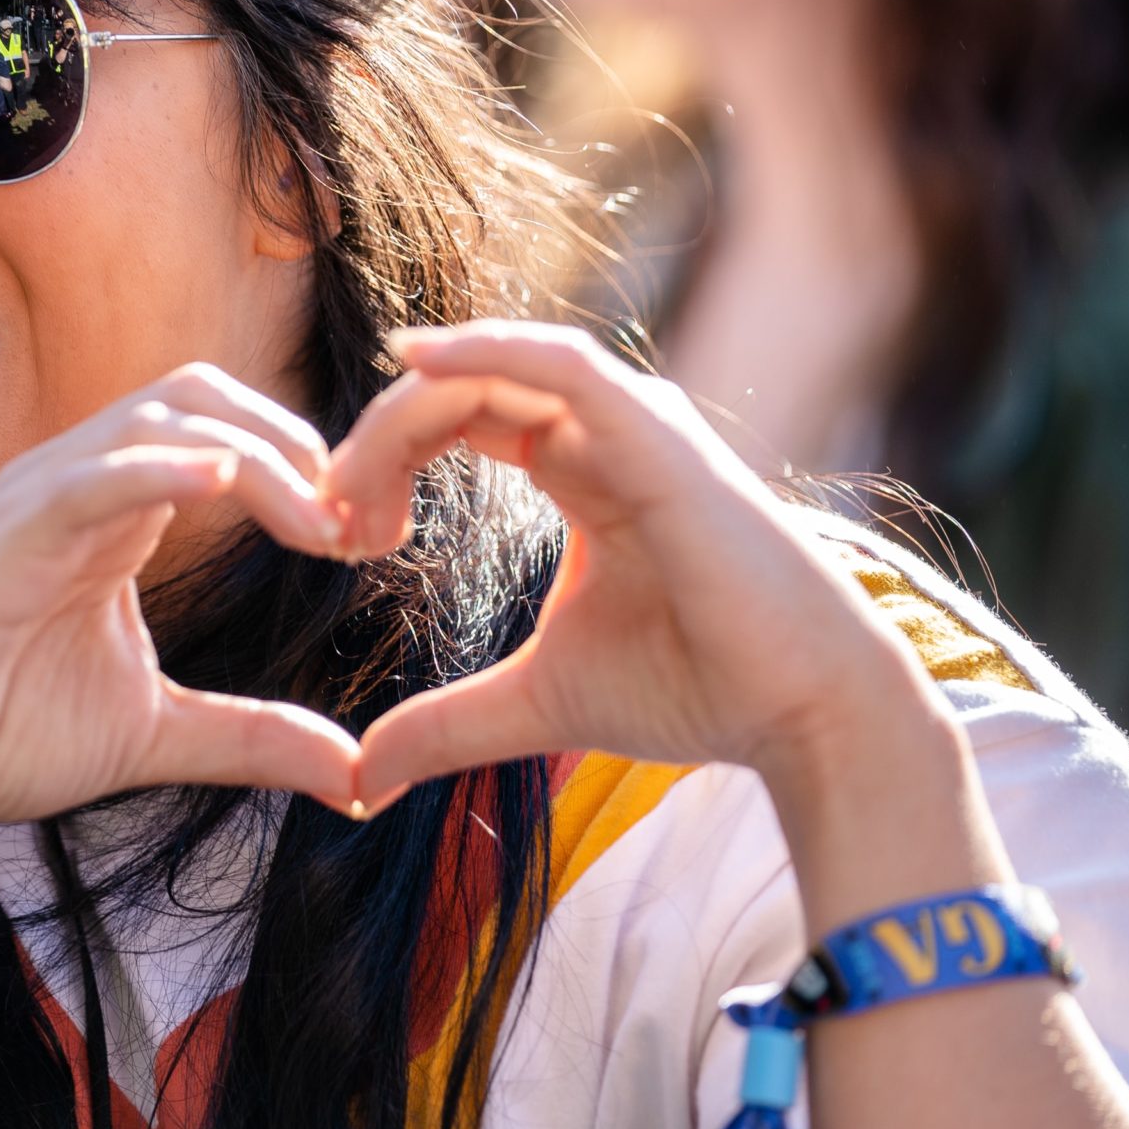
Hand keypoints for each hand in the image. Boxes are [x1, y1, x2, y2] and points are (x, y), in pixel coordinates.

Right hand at [0, 365, 361, 848]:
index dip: (311, 468)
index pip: (227, 433)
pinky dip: (160, 467)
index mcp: (114, 511)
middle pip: (204, 394)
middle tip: (362, 530)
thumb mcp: (153, 736)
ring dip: (258, 455)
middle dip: (299, 444)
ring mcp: (36, 500)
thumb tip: (357, 775)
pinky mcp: (2, 540)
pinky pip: (90, 475)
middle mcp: (77, 482)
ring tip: (321, 525)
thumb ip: (250, 737)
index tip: (375, 543)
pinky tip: (223, 486)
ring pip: (158, 416)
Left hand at [331, 323, 946, 809]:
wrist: (800, 714)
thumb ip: (445, 725)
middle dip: (376, 444)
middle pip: (457, 392)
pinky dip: (486, 348)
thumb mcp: (533, 704)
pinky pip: (562, 363)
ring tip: (349, 481)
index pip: (457, 421)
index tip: (338, 541)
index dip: (382, 463)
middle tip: (328, 522)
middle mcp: (605, 432)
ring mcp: (636, 424)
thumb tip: (359, 780)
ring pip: (493, 370)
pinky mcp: (658, 437)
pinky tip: (416, 360)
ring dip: (405, 414)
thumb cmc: (692, 690)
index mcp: (579, 468)